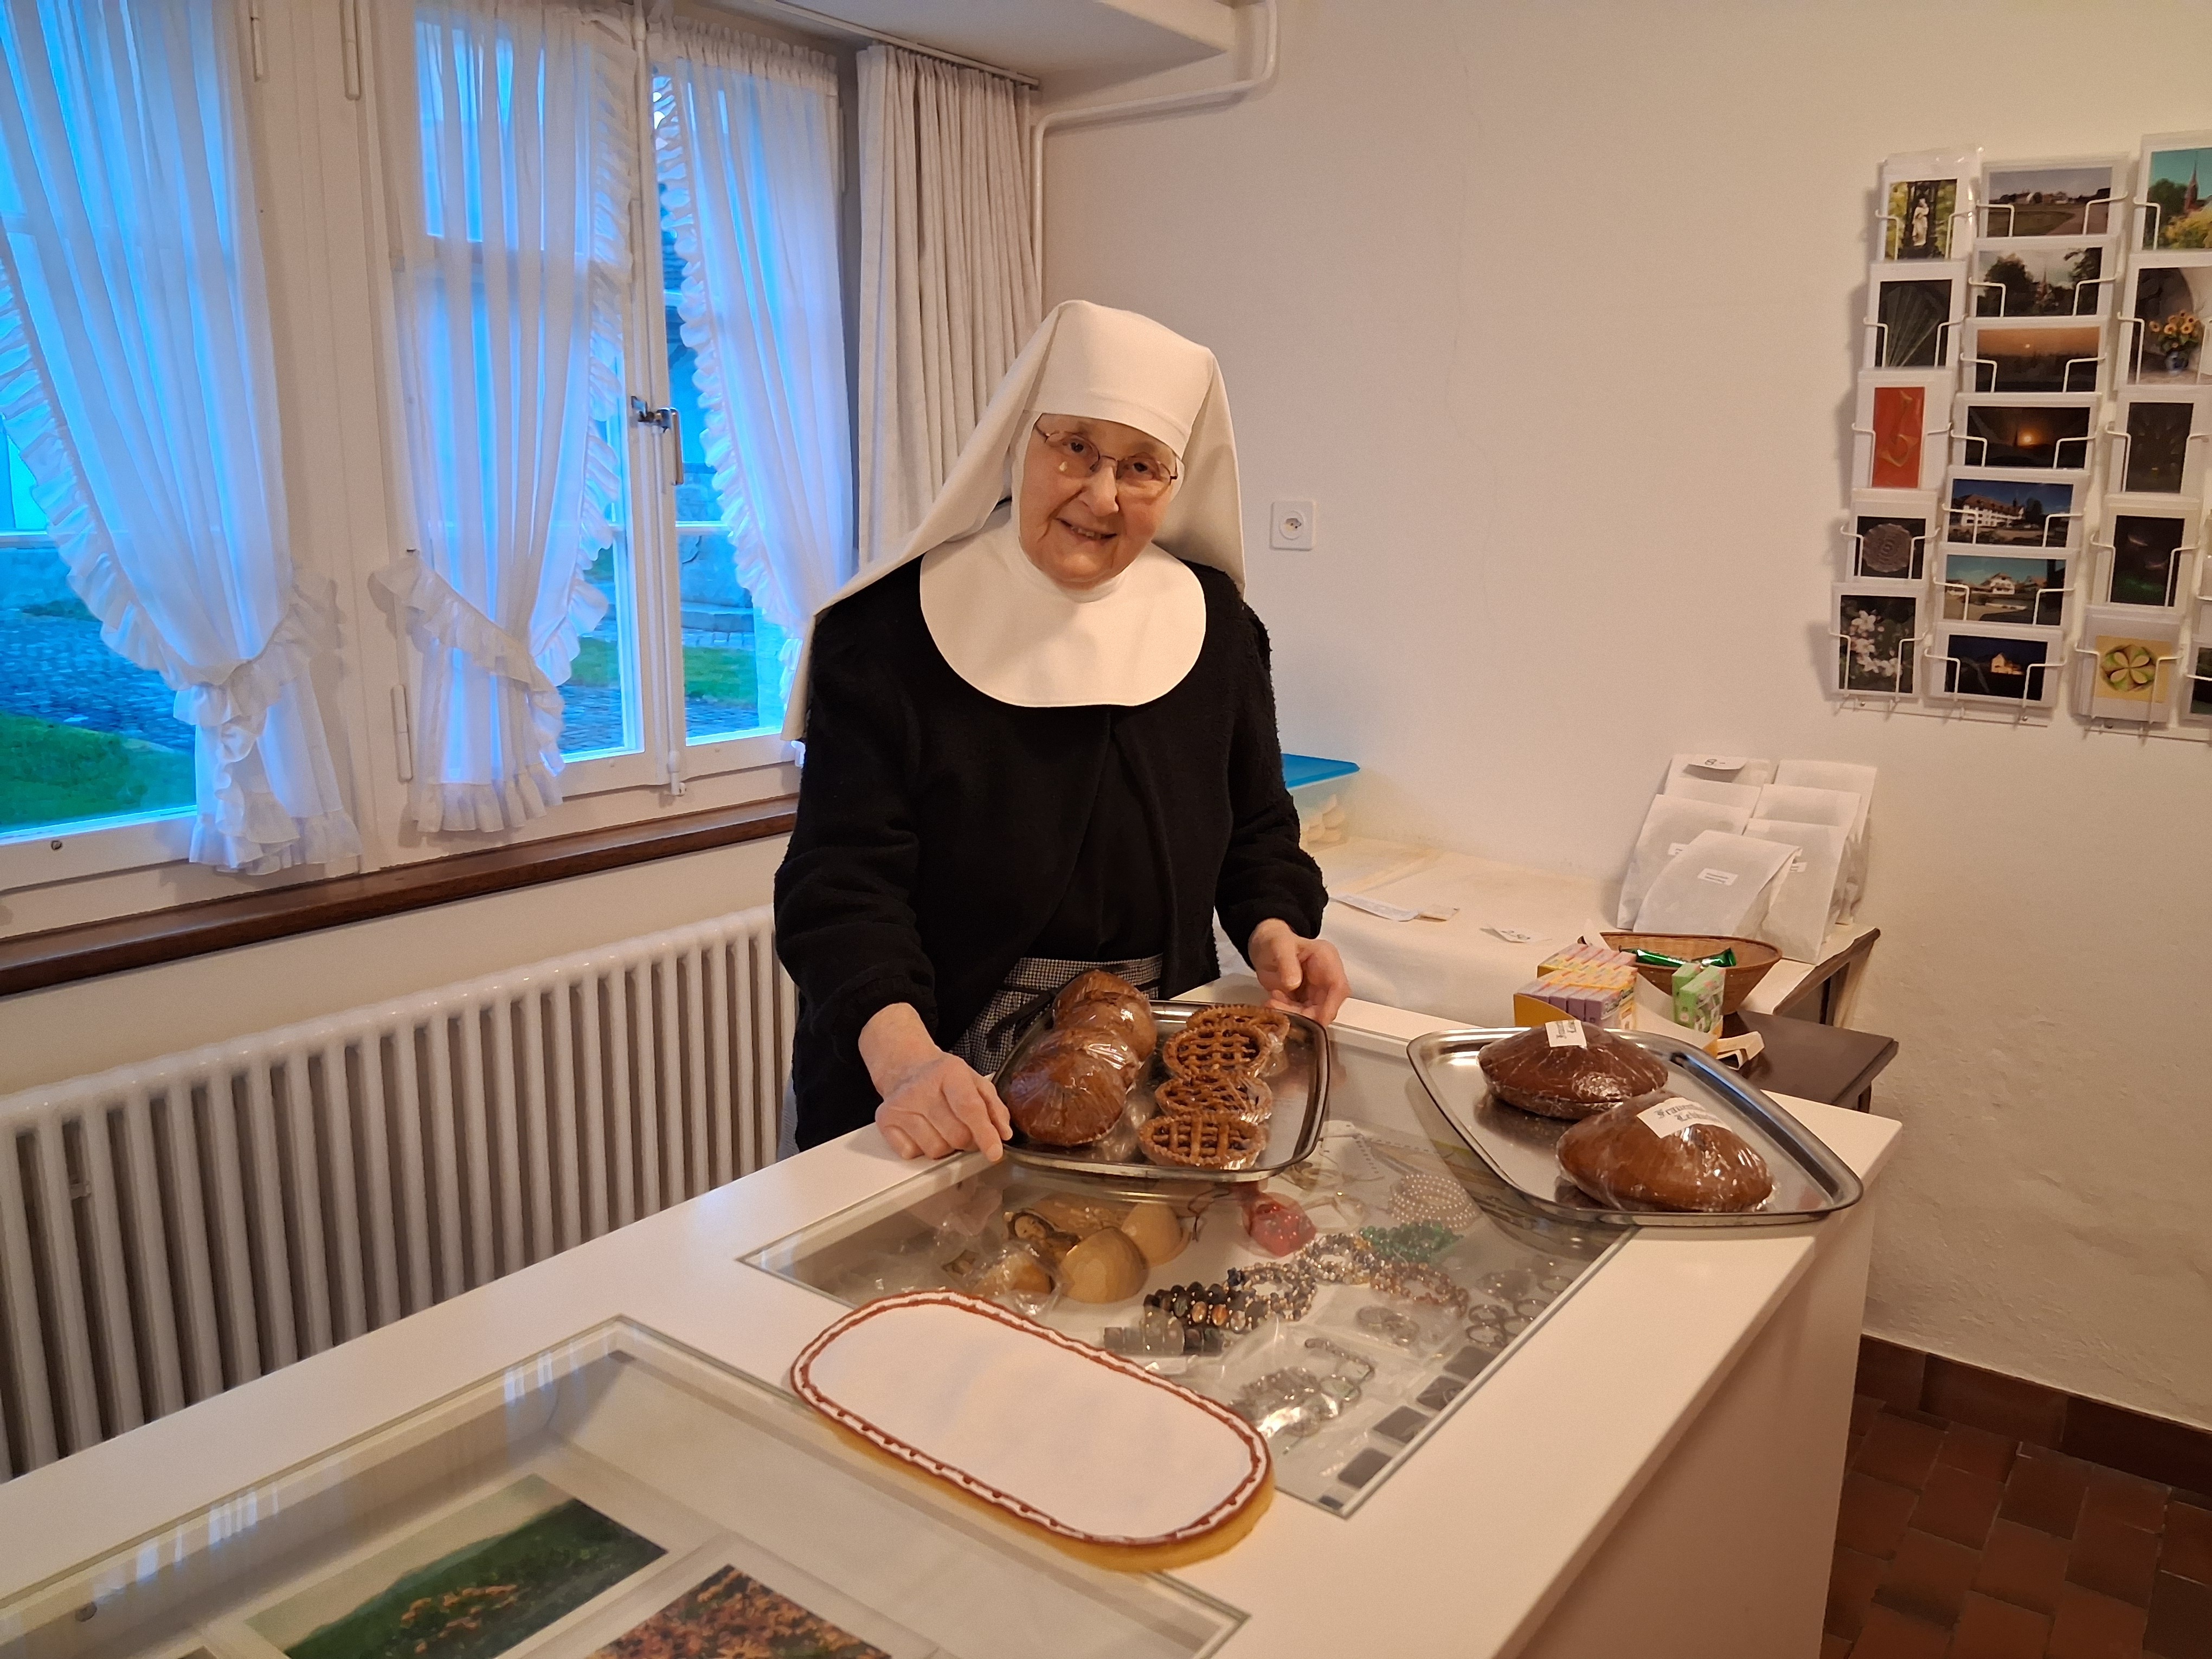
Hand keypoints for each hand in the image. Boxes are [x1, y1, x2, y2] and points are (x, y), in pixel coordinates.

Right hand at [860, 1002, 1010, 1160]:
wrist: (906, 1066)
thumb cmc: (943, 1077)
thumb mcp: (975, 1081)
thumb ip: (995, 1107)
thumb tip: (1003, 1134)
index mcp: (949, 1072)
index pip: (969, 1108)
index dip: (985, 1134)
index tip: (994, 1152)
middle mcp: (921, 1087)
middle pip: (956, 1135)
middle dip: (969, 1141)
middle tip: (967, 1131)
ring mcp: (901, 1105)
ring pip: (936, 1150)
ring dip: (946, 1146)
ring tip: (943, 1127)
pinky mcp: (885, 1120)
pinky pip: (912, 1153)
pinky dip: (922, 1149)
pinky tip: (924, 1130)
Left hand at [1246, 918, 1349, 1024]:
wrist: (1264, 947)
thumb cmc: (1275, 940)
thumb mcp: (1280, 946)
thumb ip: (1287, 963)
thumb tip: (1293, 983)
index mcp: (1327, 959)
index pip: (1338, 987)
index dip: (1331, 1006)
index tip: (1318, 1019)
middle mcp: (1326, 977)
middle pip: (1327, 1006)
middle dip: (1307, 1016)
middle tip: (1285, 1015)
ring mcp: (1316, 990)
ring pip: (1313, 1014)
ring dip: (1293, 1015)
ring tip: (1273, 1004)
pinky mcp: (1305, 1000)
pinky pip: (1300, 1014)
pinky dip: (1286, 1013)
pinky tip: (1273, 1002)